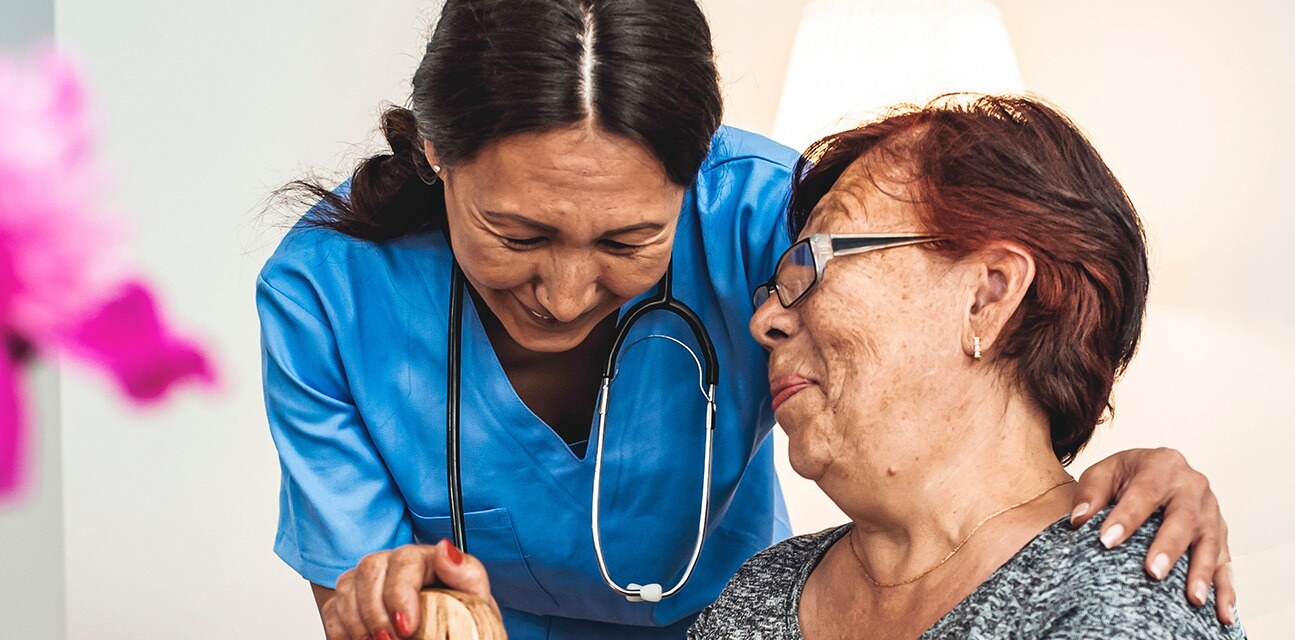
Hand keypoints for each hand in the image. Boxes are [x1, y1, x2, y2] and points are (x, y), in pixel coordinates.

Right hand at [321, 540, 498, 639]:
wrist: (450, 631)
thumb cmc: (462, 615)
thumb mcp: (474, 597)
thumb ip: (466, 573)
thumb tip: (446, 551)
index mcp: (425, 558)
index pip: (404, 561)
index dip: (399, 594)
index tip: (406, 627)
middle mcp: (394, 563)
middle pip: (369, 569)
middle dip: (375, 611)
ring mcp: (369, 580)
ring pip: (347, 588)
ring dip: (358, 623)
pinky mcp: (350, 600)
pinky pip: (332, 609)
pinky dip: (341, 630)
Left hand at [1069, 447, 1235, 625]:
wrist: (1154, 470)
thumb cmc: (1126, 475)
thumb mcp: (1103, 473)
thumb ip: (1090, 494)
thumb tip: (1079, 519)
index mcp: (1163, 464)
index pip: (1144, 492)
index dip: (1126, 517)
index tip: (1106, 540)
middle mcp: (1192, 486)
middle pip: (1184, 518)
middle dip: (1169, 547)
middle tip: (1153, 573)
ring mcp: (1211, 511)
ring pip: (1210, 543)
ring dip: (1202, 572)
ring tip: (1194, 599)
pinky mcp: (1220, 534)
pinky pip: (1226, 563)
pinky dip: (1225, 589)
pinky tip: (1223, 612)